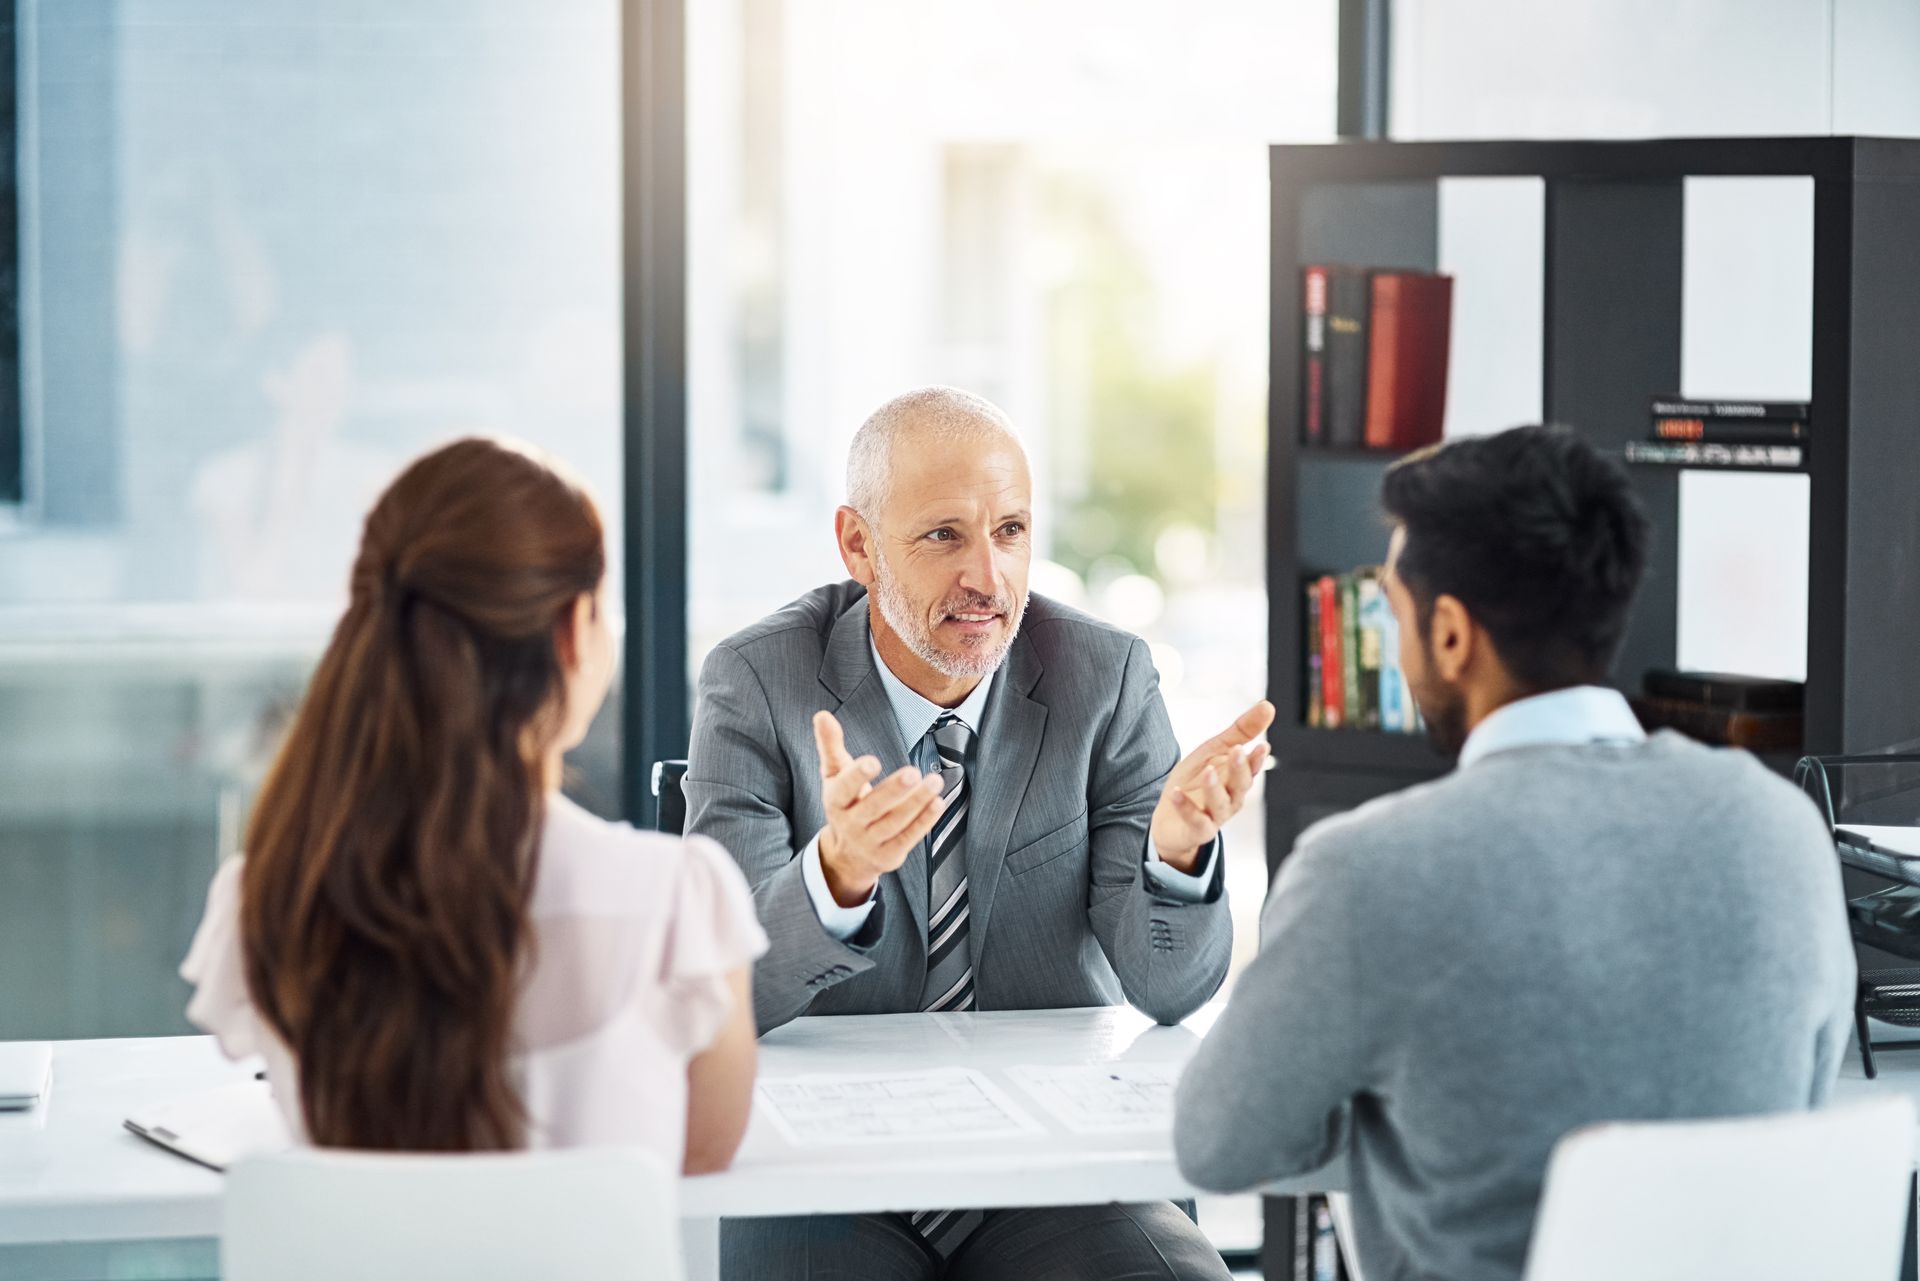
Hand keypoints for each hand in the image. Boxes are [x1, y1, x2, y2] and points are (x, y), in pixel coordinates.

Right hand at [812, 710, 946, 907]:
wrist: (847, 855)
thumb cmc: (845, 804)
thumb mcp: (835, 776)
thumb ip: (830, 745)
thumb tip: (822, 715)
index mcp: (835, 801)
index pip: (844, 789)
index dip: (857, 775)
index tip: (873, 761)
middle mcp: (850, 824)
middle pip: (873, 807)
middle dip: (894, 790)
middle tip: (913, 772)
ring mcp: (870, 842)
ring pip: (895, 823)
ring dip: (917, 802)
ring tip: (935, 780)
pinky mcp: (889, 855)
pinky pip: (908, 838)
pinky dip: (924, 821)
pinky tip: (938, 802)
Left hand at [1149, 700, 1275, 872]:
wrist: (1171, 817)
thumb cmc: (1197, 780)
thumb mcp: (1216, 750)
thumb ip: (1241, 731)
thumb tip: (1268, 705)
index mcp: (1237, 778)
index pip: (1250, 769)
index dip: (1256, 759)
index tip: (1262, 746)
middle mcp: (1231, 798)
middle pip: (1240, 786)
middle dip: (1240, 769)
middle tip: (1239, 751)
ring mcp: (1215, 816)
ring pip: (1220, 804)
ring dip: (1215, 788)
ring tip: (1209, 771)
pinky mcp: (1197, 829)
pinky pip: (1194, 819)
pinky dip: (1185, 807)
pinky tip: (1176, 792)